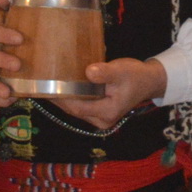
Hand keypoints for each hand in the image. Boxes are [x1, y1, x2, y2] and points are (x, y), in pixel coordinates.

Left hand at [53, 58, 167, 130]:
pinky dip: (71, 97)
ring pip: (76, 109)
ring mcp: (100, 118)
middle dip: (58, 98)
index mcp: (107, 112)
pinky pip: (81, 105)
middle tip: (42, 84)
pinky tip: (62, 86)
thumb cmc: (136, 75)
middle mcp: (101, 120)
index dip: (61, 98)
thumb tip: (88, 72)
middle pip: (74, 110)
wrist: (149, 80)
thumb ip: (106, 73)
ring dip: (63, 98)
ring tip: (48, 84)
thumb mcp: (122, 70)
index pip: (77, 107)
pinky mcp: (99, 112)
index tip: (47, 86)